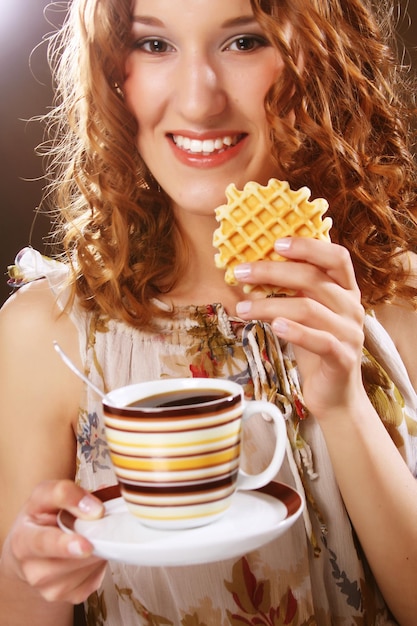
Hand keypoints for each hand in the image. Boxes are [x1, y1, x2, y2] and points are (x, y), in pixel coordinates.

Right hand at [2, 480, 106, 603]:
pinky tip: (88, 551)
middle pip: (74, 558)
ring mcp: (52, 589)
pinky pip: (97, 576)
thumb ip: (65, 493)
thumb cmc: (38, 520)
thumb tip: (95, 509)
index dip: (66, 545)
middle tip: (94, 523)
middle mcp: (34, 571)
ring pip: (89, 567)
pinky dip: (99, 561)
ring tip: (87, 534)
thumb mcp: (44, 496)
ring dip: (97, 547)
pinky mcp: (71, 596)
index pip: (44, 544)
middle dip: (91, 538)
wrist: (29, 550)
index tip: (85, 545)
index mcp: (23, 542)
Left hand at [234, 237, 365, 418]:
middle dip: (273, 272)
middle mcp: (352, 307)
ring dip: (270, 305)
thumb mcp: (303, 315)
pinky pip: (320, 341)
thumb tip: (251, 271)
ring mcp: (350, 333)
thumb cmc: (314, 348)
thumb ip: (290, 293)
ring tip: (242, 308)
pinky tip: (274, 327)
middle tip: (241, 272)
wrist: (333, 394)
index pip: (336, 257)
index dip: (308, 246)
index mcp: (345, 291)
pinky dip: (296, 332)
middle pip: (314, 279)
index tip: (275, 243)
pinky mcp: (343, 358)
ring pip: (308, 309)